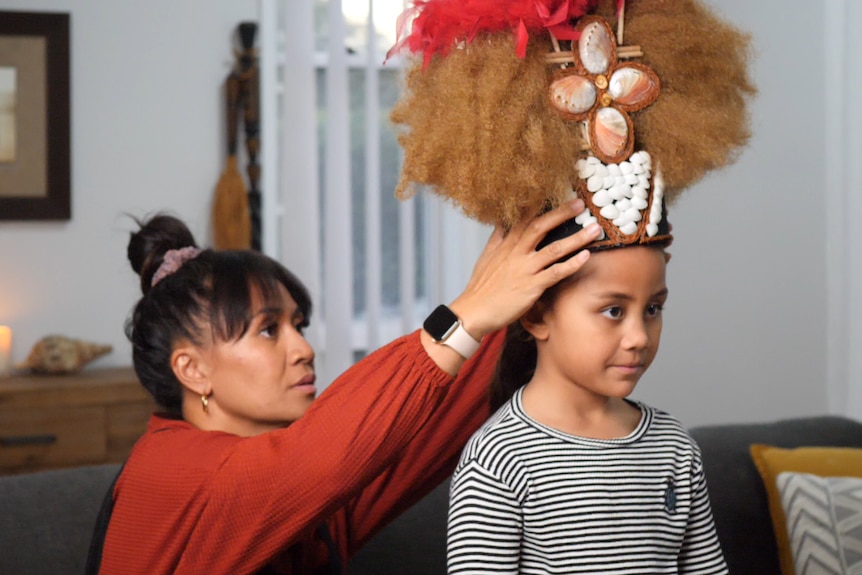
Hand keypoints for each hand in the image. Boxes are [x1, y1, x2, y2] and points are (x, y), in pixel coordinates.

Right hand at [450, 200, 600, 338]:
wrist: (474, 312)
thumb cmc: (480, 288)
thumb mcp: (486, 258)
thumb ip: (497, 239)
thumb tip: (501, 222)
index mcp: (506, 245)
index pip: (524, 218)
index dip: (541, 205)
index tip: (555, 194)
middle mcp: (516, 253)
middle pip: (540, 226)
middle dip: (561, 213)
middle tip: (579, 203)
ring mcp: (525, 269)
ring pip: (554, 248)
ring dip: (577, 238)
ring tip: (595, 229)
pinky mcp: (531, 286)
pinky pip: (556, 273)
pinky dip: (572, 264)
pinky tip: (586, 256)